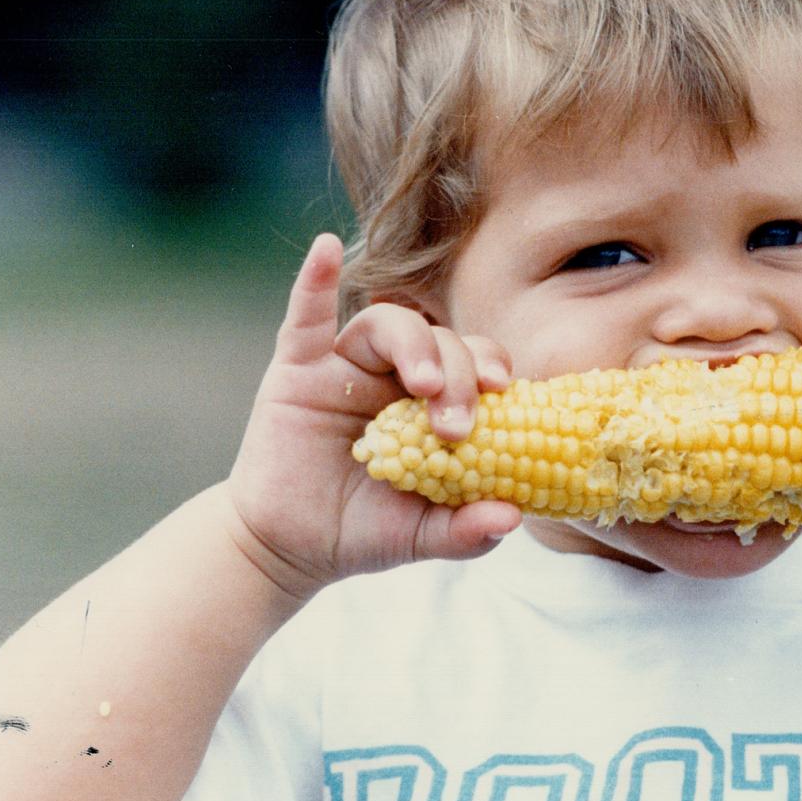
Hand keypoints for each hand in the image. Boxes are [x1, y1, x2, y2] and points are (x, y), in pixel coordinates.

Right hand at [222, 234, 520, 599]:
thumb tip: (512, 517)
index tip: (505, 390)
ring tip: (425, 385)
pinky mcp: (297, 370)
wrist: (289, 550)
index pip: (475, 362)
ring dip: (416, 345)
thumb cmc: (363, 531)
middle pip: (440, 339)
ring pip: (388, 323)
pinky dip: (314, 281)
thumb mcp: (422, 534)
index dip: (492, 365)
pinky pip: (305, 316)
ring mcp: (346, 367)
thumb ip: (467, 530)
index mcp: (434, 401)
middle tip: (458, 422)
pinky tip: (325, 250)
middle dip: (459, 373)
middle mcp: (394, 375)